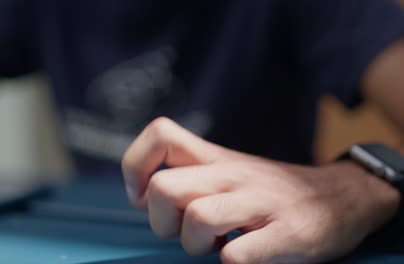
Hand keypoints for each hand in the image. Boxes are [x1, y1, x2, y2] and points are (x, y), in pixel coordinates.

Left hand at [122, 117, 399, 263]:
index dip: (136, 165)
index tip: (140, 195)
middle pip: (164, 188)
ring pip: (198, 219)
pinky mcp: (289, 234)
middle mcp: (233, 175)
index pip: (161, 135)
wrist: (342, 196)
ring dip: (195, 244)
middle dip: (160, 221)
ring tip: (217, 245)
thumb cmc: (272, 190)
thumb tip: (143, 194)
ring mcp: (260, 203)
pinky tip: (242, 257)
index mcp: (215, 159)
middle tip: (181, 230)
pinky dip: (233, 262)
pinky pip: (240, 256)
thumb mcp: (230, 170)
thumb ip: (190, 174)